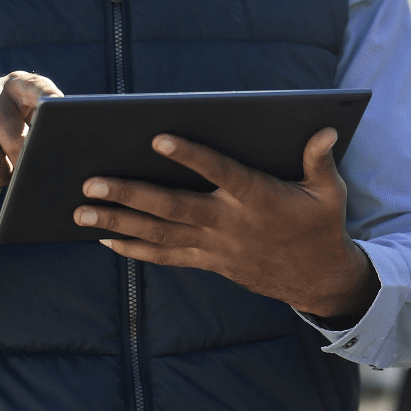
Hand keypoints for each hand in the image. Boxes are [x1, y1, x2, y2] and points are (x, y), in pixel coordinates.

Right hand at [0, 71, 62, 218]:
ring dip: (3, 178)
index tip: (60, 110)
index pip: (37, 88)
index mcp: (15, 84)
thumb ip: (41, 130)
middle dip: (24, 163)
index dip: (50, 100)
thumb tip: (62, 153)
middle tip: (26, 172)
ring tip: (6, 178)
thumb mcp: (22, 126)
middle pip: (14, 138)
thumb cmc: (1, 138)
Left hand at [75, 128, 378, 319]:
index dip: (191, 156)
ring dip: (119, 221)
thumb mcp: (329, 192)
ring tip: (81, 210)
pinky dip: (134, 248)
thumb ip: (319, 160)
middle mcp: (229, 223)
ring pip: (160, 233)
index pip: (219, 172)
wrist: (317, 280)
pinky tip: (105, 237)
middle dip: (130, 194)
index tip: (158, 138)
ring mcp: (215, 246)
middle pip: (173, 207)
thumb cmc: (321, 225)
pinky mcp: (208, 262)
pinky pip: (165, 256)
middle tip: (91, 181)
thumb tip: (325, 130)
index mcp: (258, 198)